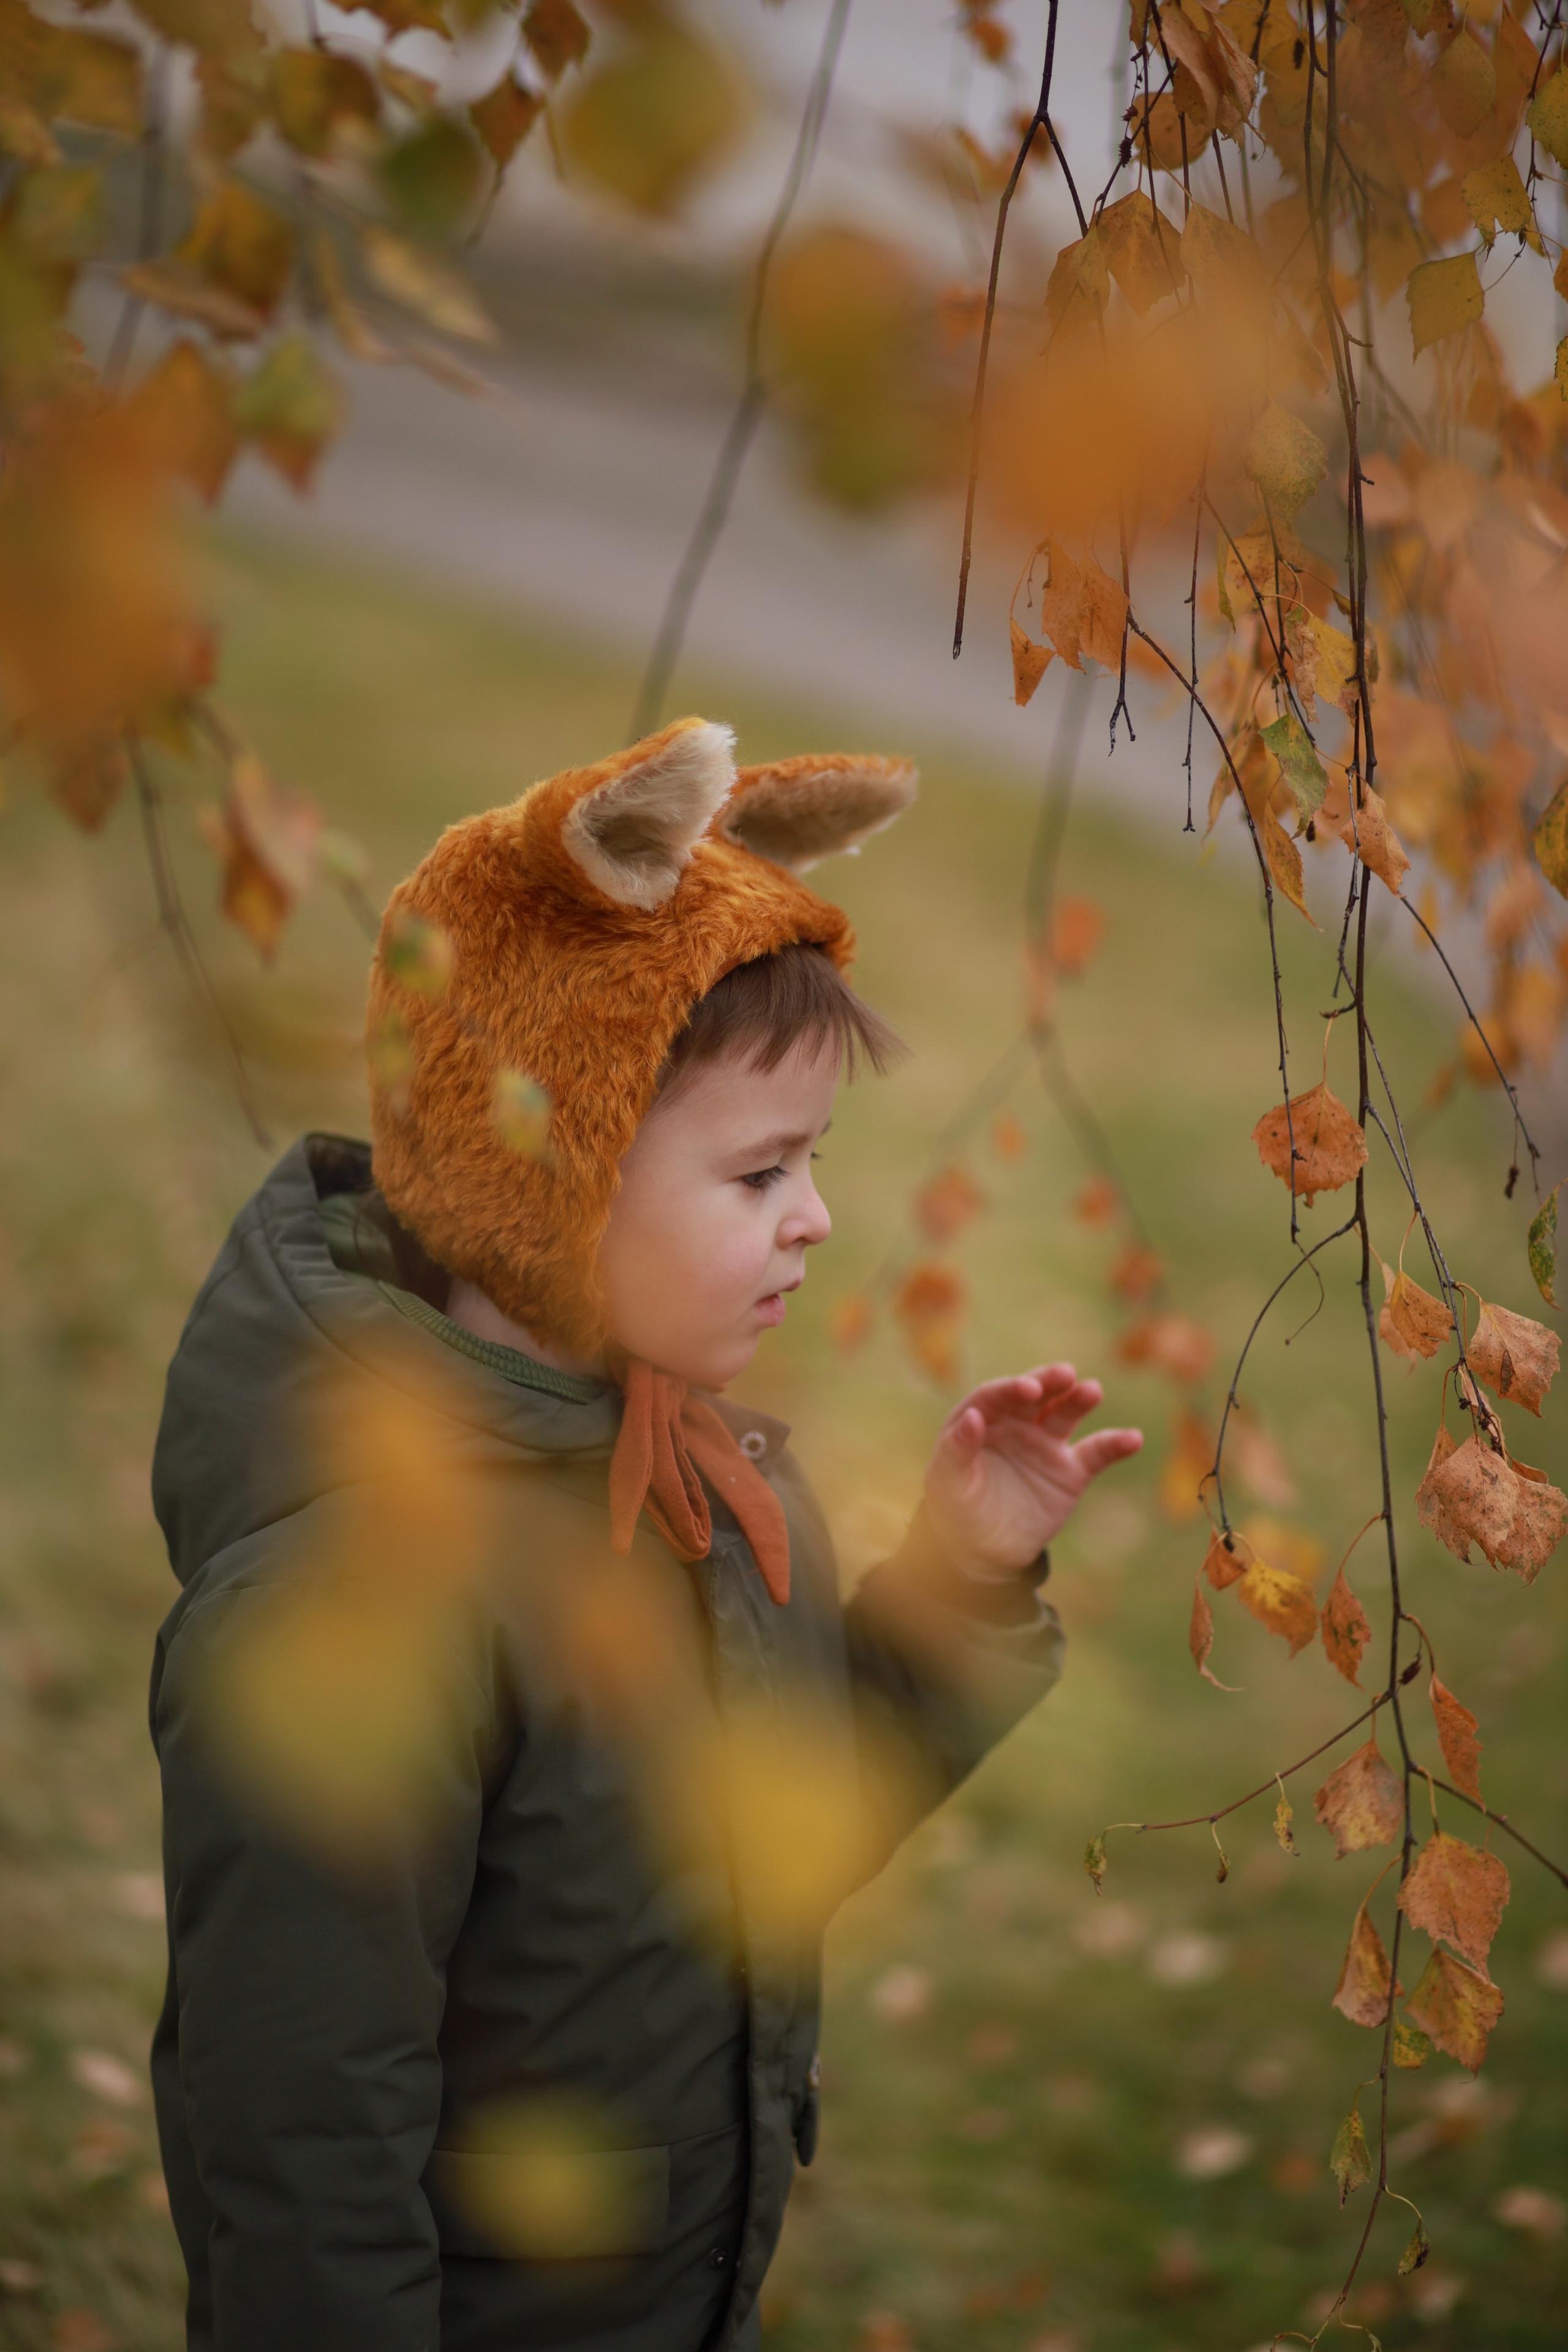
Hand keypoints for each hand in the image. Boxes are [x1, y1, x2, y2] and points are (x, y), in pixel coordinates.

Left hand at [922, 1364, 1143, 1580]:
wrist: (983, 1551)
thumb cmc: (956, 1510)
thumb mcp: (947, 1483)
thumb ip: (955, 1449)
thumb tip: (972, 1416)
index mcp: (981, 1420)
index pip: (996, 1396)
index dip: (1010, 1389)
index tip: (1027, 1389)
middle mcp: (1015, 1424)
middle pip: (1034, 1396)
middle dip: (1048, 1382)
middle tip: (1064, 1375)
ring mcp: (1045, 1444)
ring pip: (1064, 1413)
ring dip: (1079, 1399)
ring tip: (1092, 1390)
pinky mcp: (1070, 1471)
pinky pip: (1096, 1453)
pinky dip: (1115, 1444)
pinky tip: (1133, 1438)